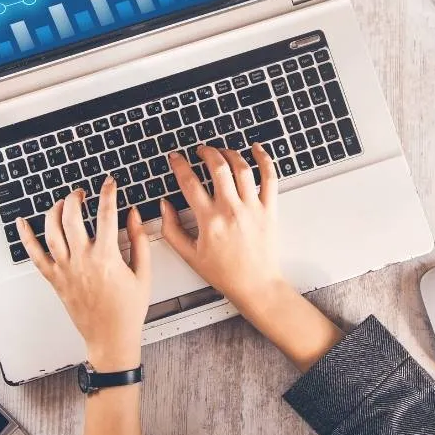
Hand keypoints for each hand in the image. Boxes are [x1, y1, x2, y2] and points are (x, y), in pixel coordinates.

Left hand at [17, 176, 150, 370]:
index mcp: (107, 257)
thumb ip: (139, 241)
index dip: (108, 194)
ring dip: (55, 211)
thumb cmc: (129, 310)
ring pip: (52, 231)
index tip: (109, 183)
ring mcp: (66, 270)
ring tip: (62, 203)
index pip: (106, 214)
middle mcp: (83, 260)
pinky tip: (22, 223)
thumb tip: (133, 215)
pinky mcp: (55, 280)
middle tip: (82, 193)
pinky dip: (26, 237)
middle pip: (73, 217)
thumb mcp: (143, 273)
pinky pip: (35, 255)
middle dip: (76, 198)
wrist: (111, 338)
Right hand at [160, 143, 283, 312]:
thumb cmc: (225, 273)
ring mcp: (252, 208)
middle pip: (217, 167)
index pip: (190, 183)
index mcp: (209, 221)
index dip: (180, 165)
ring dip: (229, 153)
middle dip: (206, 153)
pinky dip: (264, 160)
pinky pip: (269, 178)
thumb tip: (164, 206)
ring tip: (222, 151)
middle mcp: (231, 210)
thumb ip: (171, 229)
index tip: (176, 158)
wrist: (256, 285)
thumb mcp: (189, 255)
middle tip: (201, 151)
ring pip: (241, 168)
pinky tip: (257, 149)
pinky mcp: (269, 209)